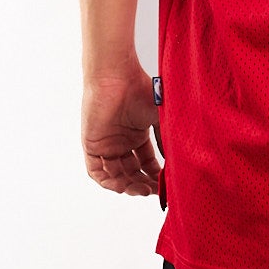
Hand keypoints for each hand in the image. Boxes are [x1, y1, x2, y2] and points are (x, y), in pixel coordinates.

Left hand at [82, 72, 162, 196]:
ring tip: (140, 190)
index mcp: (136, 135)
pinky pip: (96, 170)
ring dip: (127, 186)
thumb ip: (167, 140)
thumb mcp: (160, 119)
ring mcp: (106, 144)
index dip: (154, 176)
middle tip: (152, 191)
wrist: (116, 77)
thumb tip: (177, 163)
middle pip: (131, 172)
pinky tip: (122, 185)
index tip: (164, 186)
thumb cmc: (140, 90)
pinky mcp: (91, 144)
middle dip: (142, 184)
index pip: (145, 163)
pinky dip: (108, 181)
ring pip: (115, 174)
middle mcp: (121, 141)